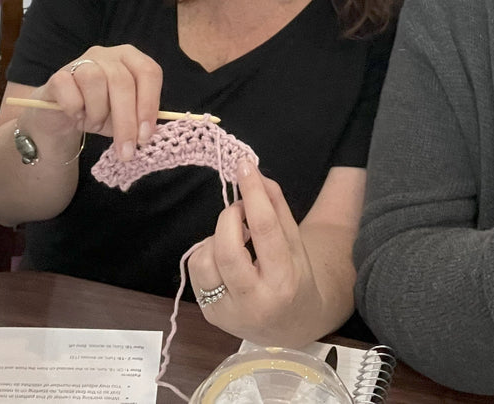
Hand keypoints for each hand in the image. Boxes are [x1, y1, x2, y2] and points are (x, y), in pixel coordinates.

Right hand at [32, 44, 162, 159]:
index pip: (149, 72)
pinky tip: (76, 116)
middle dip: (126, 121)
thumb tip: (147, 133)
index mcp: (131, 59)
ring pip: (95, 80)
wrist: (62, 117)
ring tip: (94, 124)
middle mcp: (108, 55)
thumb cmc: (100, 111)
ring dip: (97, 112)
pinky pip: (68, 88)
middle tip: (126, 151)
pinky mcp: (58, 75)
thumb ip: (139, 119)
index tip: (145, 135)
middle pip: (122, 82)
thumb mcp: (125, 116)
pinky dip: (74, 108)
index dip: (149, 104)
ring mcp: (82, 61)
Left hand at [186, 159, 324, 345]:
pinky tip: (225, 255)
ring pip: (204, 260)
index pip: (265, 230)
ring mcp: (228, 313)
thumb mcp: (296, 243)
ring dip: (216, 237)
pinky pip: (196, 271)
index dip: (253, 194)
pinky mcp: (210, 315)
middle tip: (239, 209)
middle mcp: (255, 302)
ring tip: (235, 236)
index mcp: (285, 281)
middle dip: (229, 218)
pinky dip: (207, 252)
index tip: (244, 166)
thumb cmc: (296, 277)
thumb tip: (254, 173)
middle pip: (227, 249)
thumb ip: (276, 207)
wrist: (292, 326)